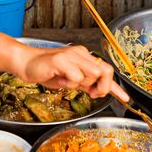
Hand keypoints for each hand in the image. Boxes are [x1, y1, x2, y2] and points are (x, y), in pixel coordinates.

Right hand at [12, 44, 129, 100]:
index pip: (106, 69)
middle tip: (91, 93)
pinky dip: (69, 84)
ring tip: (67, 82)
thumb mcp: (70, 79)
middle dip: (102, 87)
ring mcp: (71, 55)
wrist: (26, 64)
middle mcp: (80, 53)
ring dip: (82, 84)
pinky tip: (59, 80)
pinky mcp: (61, 60)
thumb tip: (100, 91)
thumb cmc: (47, 71)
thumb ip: (85, 84)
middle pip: (105, 71)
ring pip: (92, 74)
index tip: (125, 98)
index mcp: (84, 56)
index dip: (115, 86)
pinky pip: (76, 77)